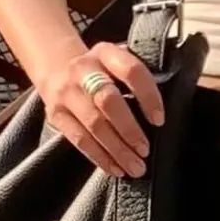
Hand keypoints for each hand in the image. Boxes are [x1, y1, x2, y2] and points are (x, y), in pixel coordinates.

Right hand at [40, 42, 164, 178]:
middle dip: (129, 129)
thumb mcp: (115, 61)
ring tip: (136, 167)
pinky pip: (79, 139)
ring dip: (117, 150)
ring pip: (94, 124)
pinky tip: (116, 168)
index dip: (148, 95)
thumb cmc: (100, 70)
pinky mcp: (55, 114)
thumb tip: (164, 111)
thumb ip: (136, 78)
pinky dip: (100, 157)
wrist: (56, 68)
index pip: (131, 71)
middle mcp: (83, 69)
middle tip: (145, 150)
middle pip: (108, 100)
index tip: (159, 120)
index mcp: (106, 52)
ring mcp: (66, 92)